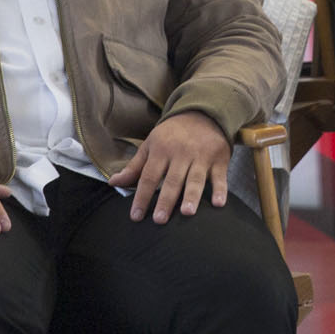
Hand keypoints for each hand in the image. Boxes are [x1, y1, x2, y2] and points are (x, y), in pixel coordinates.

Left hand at [111, 111, 231, 222]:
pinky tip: (219, 204)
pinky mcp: (219, 159)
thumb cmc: (173, 134)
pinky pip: (220, 176)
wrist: (204, 113)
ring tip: (187, 213)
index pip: (149, 176)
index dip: (141, 196)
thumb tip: (113, 183)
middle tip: (159, 220)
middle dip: (165, 200)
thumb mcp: (151, 145)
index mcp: (161, 150)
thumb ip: (134, 167)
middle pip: (172, 180)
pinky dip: (221, 189)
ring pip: (196, 179)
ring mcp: (202, 157)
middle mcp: (181, 154)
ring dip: (192, 196)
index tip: (136, 216)